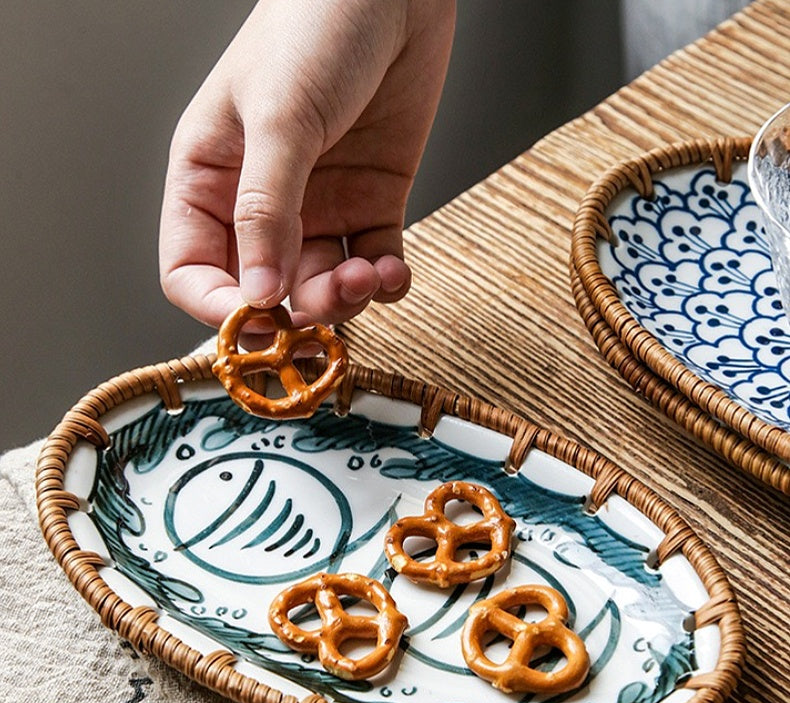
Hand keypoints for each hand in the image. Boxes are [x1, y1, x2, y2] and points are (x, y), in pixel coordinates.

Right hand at [159, 0, 455, 333]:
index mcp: (210, 180)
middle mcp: (261, 204)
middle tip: (330, 302)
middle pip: (266, 290)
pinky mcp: (369, 204)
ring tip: (371, 274)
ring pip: (322, 286)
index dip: (220, 308)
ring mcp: (318, 208)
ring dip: (346, 298)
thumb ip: (265, 210)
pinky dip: (386, 280)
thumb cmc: (316, 28)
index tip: (259, 322)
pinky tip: (394, 268)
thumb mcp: (279, 119)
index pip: (193, 272)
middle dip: (298, 311)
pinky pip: (373, 264)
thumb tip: (260, 293)